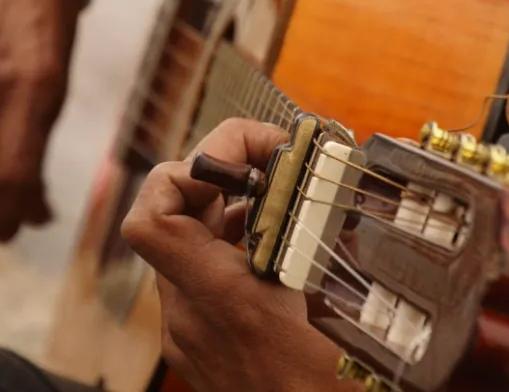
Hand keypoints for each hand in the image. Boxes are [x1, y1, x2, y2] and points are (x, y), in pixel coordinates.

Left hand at [121, 119, 352, 391]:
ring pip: (187, 245)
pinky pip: (201, 277)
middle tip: (276, 159)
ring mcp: (193, 334)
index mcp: (222, 300)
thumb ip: (338, 245)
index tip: (247, 159)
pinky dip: (232, 246)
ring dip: (227, 206)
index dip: (187, 169)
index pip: (153, 214)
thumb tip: (356, 188)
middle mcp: (191, 315)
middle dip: (219, 173)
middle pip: (173, 215)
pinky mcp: (205, 348)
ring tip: (285, 195)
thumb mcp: (355, 316)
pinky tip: (281, 245)